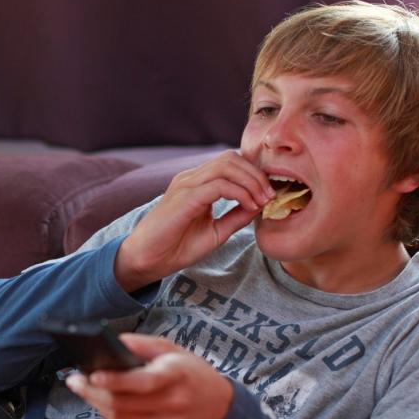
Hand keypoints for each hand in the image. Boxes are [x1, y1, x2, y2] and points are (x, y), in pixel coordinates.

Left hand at [65, 334, 233, 418]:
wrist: (223, 413)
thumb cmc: (194, 376)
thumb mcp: (176, 352)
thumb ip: (145, 345)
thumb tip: (113, 341)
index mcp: (178, 377)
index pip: (143, 382)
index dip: (115, 381)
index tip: (91, 375)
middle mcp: (175, 405)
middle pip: (124, 403)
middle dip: (94, 392)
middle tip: (75, 381)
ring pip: (122, 418)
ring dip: (99, 404)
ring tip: (85, 390)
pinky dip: (112, 417)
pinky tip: (104, 405)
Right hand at [115, 151, 273, 291]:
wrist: (147, 260)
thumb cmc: (176, 247)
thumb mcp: (216, 231)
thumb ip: (236, 217)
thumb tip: (260, 205)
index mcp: (197, 183)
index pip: (231, 163)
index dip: (255, 174)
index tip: (270, 195)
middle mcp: (190, 178)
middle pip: (231, 158)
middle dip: (256, 174)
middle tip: (271, 196)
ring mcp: (186, 185)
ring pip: (227, 166)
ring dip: (251, 181)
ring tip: (263, 200)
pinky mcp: (184, 198)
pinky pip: (219, 185)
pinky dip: (240, 192)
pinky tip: (250, 206)